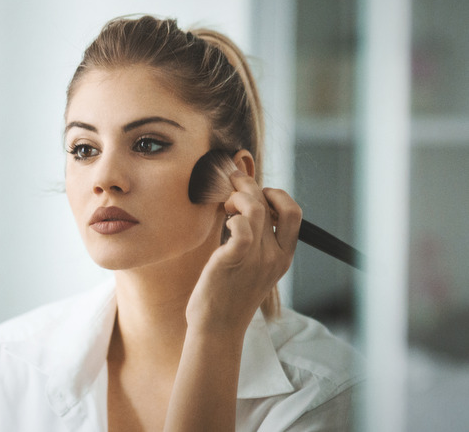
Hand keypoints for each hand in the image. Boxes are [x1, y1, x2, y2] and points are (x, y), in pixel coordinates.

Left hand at [186, 170, 300, 334]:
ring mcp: (256, 259)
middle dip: (250, 185)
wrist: (218, 328)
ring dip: (238, 195)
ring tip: (225, 204)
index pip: (293, 213)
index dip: (276, 195)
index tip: (256, 193)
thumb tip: (247, 208)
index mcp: (283, 257)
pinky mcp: (234, 260)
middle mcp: (274, 256)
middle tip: (232, 182)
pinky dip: (232, 217)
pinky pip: (241, 227)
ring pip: (255, 208)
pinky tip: (224, 223)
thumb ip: (257, 242)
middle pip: (270, 204)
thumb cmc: (229, 295)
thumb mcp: (254, 268)